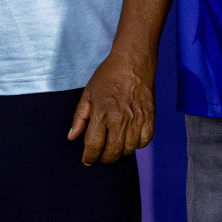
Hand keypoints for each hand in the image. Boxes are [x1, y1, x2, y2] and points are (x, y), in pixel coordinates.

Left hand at [67, 49, 156, 164]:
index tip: (87, 160)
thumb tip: (72, 137)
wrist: (133, 62)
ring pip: (128, 150)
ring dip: (119, 153)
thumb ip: (79, 117)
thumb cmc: (108, 75)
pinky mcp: (150, 118)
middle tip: (99, 157)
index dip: (89, 157)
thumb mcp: (88, 93)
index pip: (94, 146)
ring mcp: (137, 120)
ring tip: (112, 148)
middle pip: (111, 152)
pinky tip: (129, 140)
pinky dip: (136, 145)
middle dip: (103, 159)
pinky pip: (144, 142)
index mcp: (102, 114)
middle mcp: (120, 120)